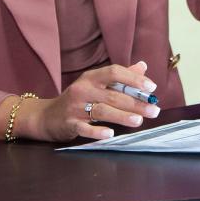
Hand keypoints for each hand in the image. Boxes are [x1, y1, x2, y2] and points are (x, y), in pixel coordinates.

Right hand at [29, 61, 159, 141]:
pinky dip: (97, 131)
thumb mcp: (95, 84)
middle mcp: (83, 89)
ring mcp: (75, 107)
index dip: (134, 79)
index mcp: (91, 77)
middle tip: (153, 109)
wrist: (46, 116)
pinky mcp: (69, 124)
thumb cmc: (78, 99)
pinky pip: (84, 128)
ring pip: (102, 111)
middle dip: (136, 103)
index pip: (114, 72)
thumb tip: (143, 66)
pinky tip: (111, 134)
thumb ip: (119, 77)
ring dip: (122, 116)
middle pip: (113, 95)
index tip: (152, 87)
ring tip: (139, 120)